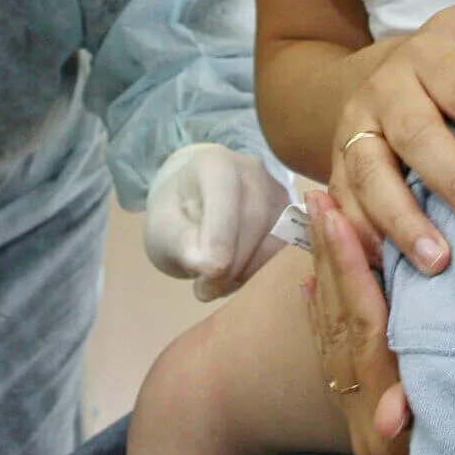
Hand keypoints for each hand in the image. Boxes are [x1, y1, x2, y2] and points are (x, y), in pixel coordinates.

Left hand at [144, 144, 289, 299]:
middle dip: (232, 266)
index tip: (205, 279)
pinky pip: (285, 251)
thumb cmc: (175, 217)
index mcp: (215, 164)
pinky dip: (261, 271)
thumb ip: (180, 244)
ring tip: (217, 282)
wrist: (194, 206)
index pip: (227, 204)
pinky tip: (236, 275)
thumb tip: (210, 264)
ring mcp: (278, 191)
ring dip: (248, 272)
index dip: (219, 246)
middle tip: (205, 290)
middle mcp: (253, 170)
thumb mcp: (161, 232)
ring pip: (277, 240)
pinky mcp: (292, 216)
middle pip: (255, 223)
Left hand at [304, 191, 413, 454]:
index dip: (351, 272)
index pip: (365, 330)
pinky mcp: (357, 419)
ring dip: (326, 274)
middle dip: (330, 258)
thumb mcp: (452, 452)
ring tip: (318, 223)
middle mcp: (362, 421)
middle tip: (318, 199)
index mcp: (384, 422)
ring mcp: (357, 419)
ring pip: (334, 333)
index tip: (338, 219)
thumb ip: (420, 427)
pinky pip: (333, 356)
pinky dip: (323, 315)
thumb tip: (389, 418)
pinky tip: (313, 285)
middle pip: (341, 323)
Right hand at [330, 2, 454, 273]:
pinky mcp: (336, 166)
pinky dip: (363, 239)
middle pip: (418, 135)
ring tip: (440, 262)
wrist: (385, 77)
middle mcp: (385, 89)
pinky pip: (343, 206)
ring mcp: (355, 129)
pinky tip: (391, 271)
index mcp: (429, 53)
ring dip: (405, 221)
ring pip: (372, 174)